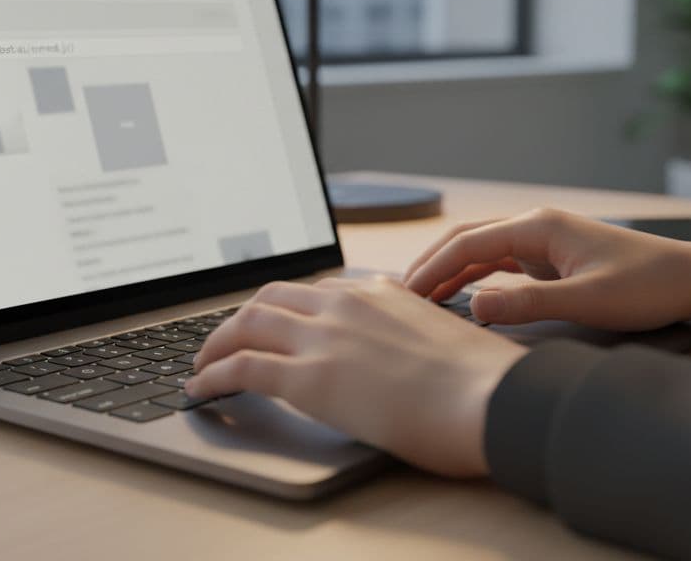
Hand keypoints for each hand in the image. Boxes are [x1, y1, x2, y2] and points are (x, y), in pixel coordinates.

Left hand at [187, 277, 528, 476]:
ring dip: (216, 343)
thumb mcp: (445, 338)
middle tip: (226, 340)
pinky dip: (211, 375)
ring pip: (246, 324)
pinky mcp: (309, 377)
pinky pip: (241, 367)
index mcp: (379, 292)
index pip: (314, 291)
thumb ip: (413, 333)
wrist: (492, 399)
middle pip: (270, 298)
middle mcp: (345, 304)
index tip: (271, 323)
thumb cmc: (483, 383)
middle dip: (240, 318)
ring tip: (202, 363)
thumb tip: (406, 352)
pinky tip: (199, 388)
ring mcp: (324, 337)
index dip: (284, 308)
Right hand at [403, 208, 690, 330]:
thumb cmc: (646, 287)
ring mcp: (543, 241)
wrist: (690, 279)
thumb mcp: (587, 302)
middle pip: (466, 239)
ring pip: (481, 251)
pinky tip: (459, 299)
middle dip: (430, 265)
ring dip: (449, 272)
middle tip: (398, 297)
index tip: (404, 295)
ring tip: (418, 301)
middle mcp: (535, 227)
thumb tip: (472, 307)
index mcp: (539, 227)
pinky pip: (500, 264)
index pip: (468, 242)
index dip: (432, 267)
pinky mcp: (551, 258)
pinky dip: (473, 278)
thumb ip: (528, 305)